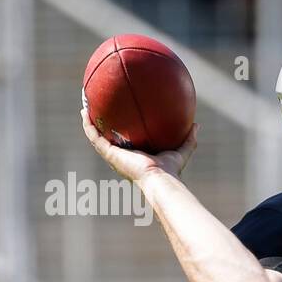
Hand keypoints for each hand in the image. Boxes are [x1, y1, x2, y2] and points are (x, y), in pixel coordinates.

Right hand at [81, 108, 197, 181]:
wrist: (159, 178)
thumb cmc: (170, 170)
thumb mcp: (181, 150)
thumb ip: (188, 139)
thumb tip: (197, 124)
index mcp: (135, 155)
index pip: (125, 140)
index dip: (120, 128)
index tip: (118, 115)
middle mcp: (121, 155)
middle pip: (108, 136)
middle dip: (101, 122)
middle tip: (97, 106)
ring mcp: (113, 154)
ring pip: (96, 135)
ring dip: (89, 120)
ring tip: (84, 103)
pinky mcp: (108, 153)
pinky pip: (94, 136)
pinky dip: (88, 124)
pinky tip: (84, 110)